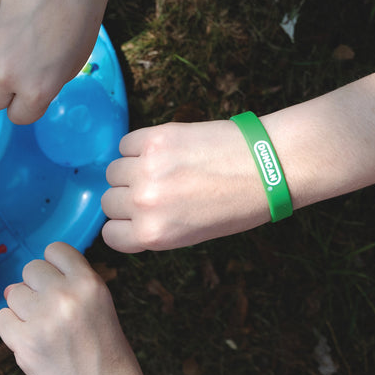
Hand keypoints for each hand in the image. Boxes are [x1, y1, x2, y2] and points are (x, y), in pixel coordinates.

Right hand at [0, 0, 112, 124]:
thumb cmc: (76, 24)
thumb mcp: (68, 69)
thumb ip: (41, 88)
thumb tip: (21, 92)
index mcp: (36, 92)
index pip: (17, 116)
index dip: (24, 102)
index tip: (28, 88)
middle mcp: (7, 77)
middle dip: (1, 88)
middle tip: (15, 66)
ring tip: (10, 37)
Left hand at [0, 242, 145, 374]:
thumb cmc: (110, 360)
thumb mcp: (103, 309)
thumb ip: (72, 288)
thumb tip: (26, 280)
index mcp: (91, 284)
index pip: (56, 250)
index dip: (54, 268)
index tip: (58, 285)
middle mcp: (66, 296)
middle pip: (31, 270)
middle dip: (37, 289)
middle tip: (51, 315)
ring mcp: (42, 319)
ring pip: (13, 293)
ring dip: (23, 310)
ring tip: (45, 334)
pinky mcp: (24, 343)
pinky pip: (2, 319)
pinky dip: (12, 331)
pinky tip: (32, 345)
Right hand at [101, 120, 270, 252]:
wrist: (266, 166)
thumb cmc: (237, 205)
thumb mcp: (191, 235)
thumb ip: (154, 228)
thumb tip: (128, 214)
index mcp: (153, 235)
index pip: (110, 234)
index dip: (124, 226)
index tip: (135, 218)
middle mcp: (143, 203)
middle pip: (109, 201)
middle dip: (127, 198)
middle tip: (155, 191)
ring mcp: (146, 168)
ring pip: (113, 171)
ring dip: (130, 170)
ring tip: (161, 169)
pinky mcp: (153, 138)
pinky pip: (125, 144)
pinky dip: (137, 147)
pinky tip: (162, 150)